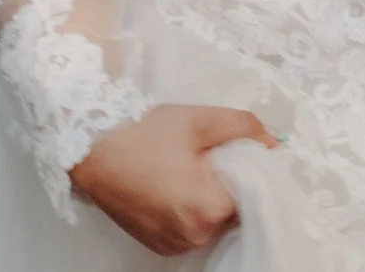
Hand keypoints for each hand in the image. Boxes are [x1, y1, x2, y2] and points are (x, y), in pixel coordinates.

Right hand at [69, 102, 277, 254]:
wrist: (89, 148)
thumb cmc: (143, 132)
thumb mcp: (201, 120)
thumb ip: (246, 128)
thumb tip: (276, 143)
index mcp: (207, 209)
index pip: (254, 194)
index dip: (254, 170)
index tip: (245, 151)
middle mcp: (192, 236)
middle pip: (235, 210)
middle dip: (233, 183)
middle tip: (214, 155)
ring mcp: (173, 245)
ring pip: (214, 221)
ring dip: (213, 197)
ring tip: (193, 167)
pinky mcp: (158, 245)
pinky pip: (192, 228)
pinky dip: (194, 209)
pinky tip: (179, 183)